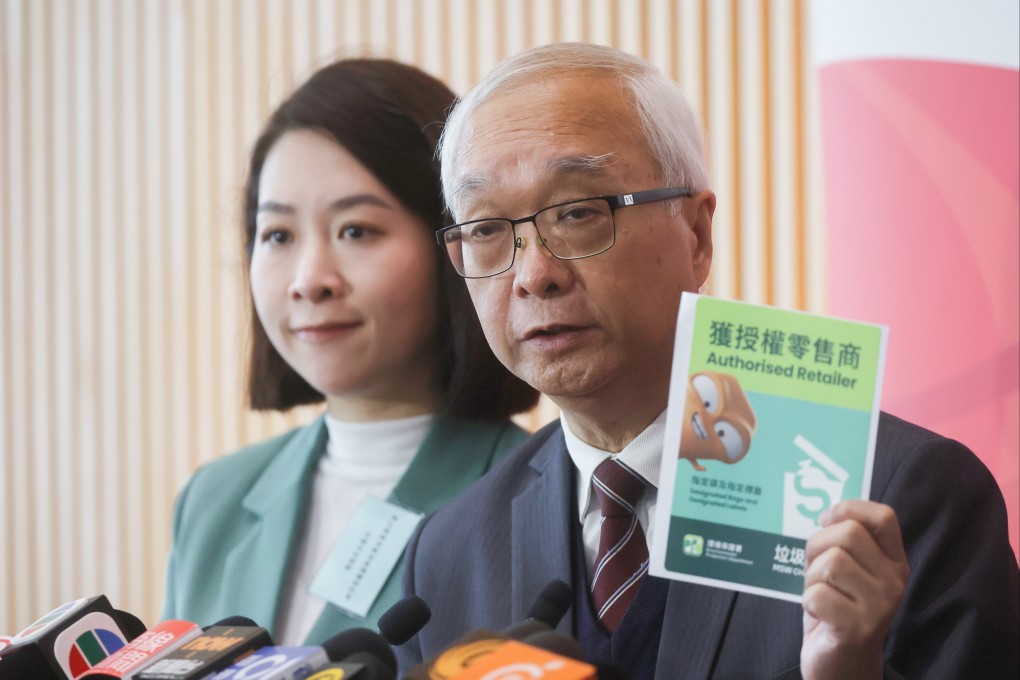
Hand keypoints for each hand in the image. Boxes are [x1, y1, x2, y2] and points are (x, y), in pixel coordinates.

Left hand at [800, 500, 908, 679]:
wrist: (842, 664)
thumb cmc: (837, 608)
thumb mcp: (847, 571)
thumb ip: (843, 543)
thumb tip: (826, 512)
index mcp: (893, 562)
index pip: (883, 517)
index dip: (849, 509)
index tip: (826, 521)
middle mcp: (894, 582)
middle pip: (848, 534)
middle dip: (817, 546)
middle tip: (815, 569)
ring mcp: (879, 606)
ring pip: (831, 563)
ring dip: (811, 578)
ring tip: (819, 594)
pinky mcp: (858, 628)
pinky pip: (818, 595)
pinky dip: (808, 602)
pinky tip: (819, 614)